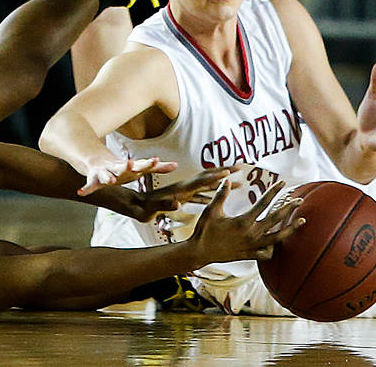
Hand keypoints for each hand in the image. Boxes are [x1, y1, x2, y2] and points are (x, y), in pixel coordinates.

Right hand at [78, 155, 177, 196]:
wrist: (96, 159)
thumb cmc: (122, 167)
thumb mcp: (140, 167)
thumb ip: (157, 167)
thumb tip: (176, 165)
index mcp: (131, 167)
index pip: (141, 164)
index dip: (148, 163)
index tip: (155, 159)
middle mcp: (118, 168)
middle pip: (124, 167)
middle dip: (127, 166)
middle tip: (131, 163)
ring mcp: (105, 172)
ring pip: (107, 175)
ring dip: (108, 178)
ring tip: (110, 181)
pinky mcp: (94, 178)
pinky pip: (91, 185)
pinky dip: (86, 188)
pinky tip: (81, 192)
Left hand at [119, 167, 235, 221]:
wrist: (134, 205)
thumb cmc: (143, 208)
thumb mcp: (152, 208)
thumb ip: (164, 205)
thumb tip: (177, 204)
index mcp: (180, 189)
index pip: (201, 181)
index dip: (216, 176)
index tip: (231, 171)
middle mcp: (185, 187)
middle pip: (208, 176)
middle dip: (225, 171)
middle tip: (242, 166)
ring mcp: (185, 191)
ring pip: (208, 185)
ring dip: (223, 183)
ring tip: (240, 183)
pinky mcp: (183, 196)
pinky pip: (202, 194)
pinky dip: (213, 193)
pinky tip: (221, 196)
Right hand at [189, 179, 303, 263]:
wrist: (200, 252)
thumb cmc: (204, 230)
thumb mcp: (211, 210)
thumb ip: (220, 195)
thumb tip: (227, 179)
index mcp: (243, 221)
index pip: (263, 203)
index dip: (274, 192)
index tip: (282, 183)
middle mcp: (251, 234)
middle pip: (275, 219)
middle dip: (289, 208)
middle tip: (299, 199)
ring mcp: (252, 246)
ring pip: (277, 238)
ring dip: (290, 229)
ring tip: (302, 221)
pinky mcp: (249, 255)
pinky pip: (267, 253)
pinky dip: (275, 247)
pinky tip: (279, 241)